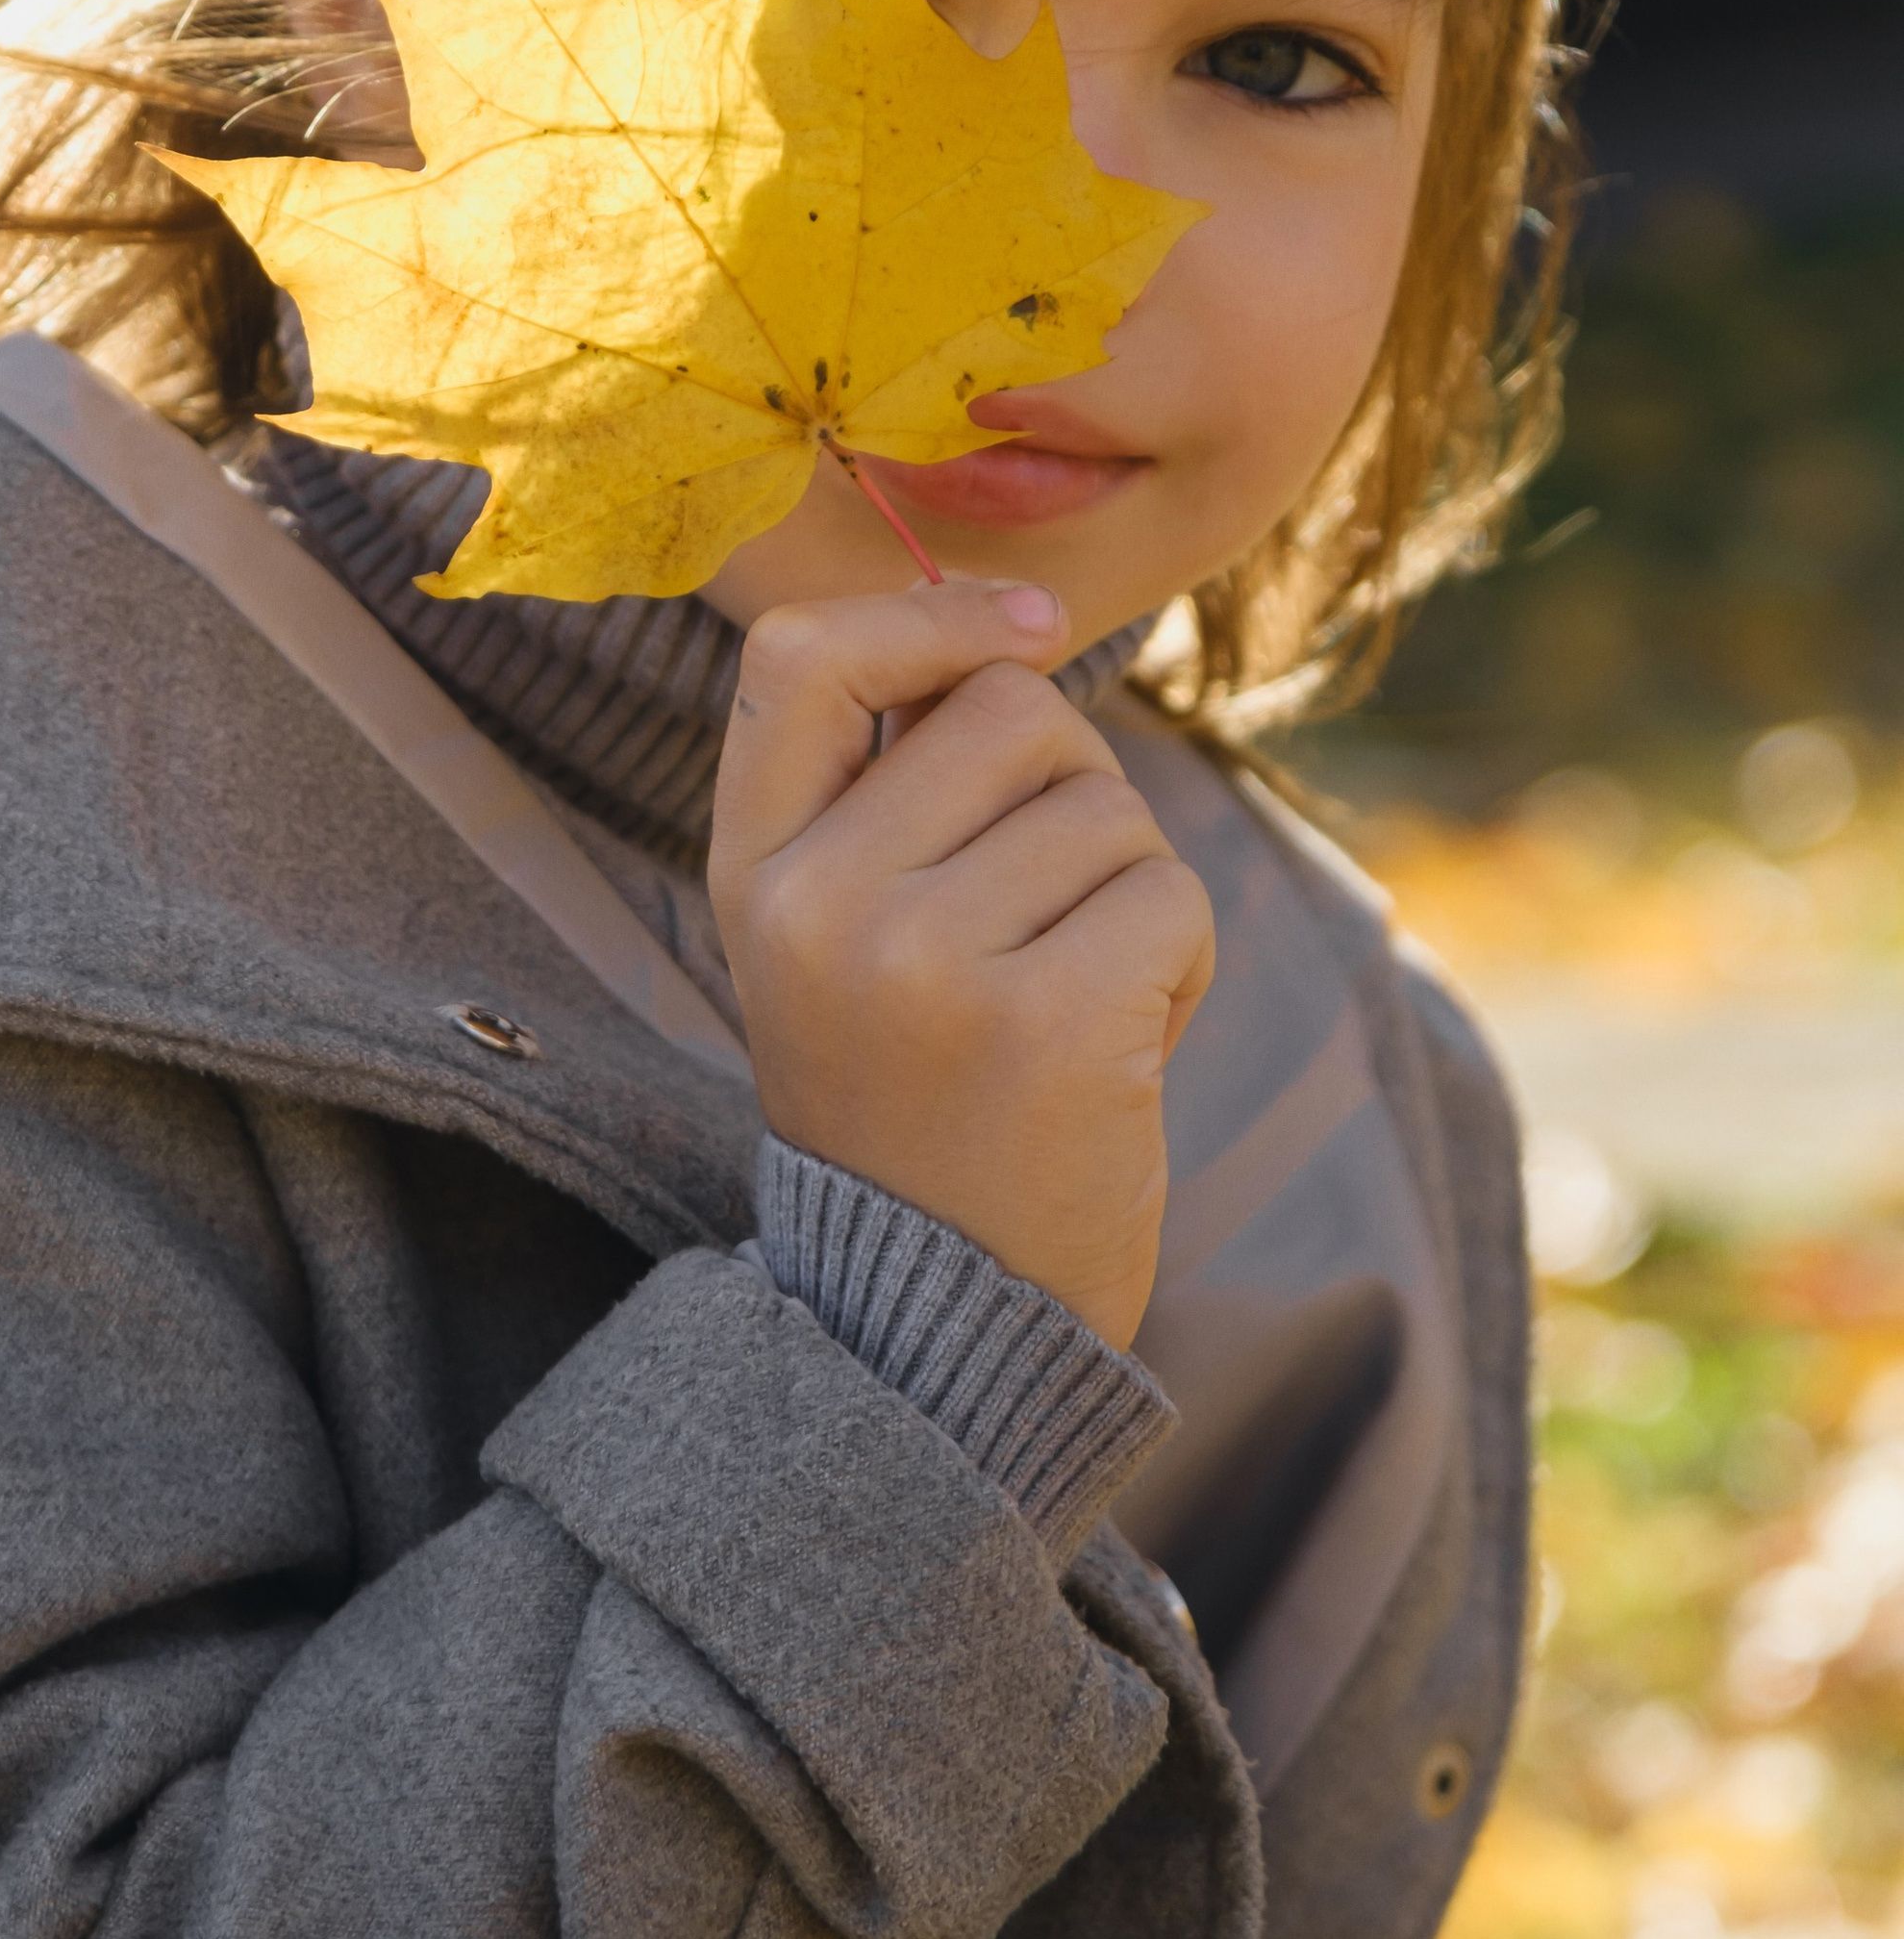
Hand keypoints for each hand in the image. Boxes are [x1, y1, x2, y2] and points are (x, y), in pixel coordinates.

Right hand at [708, 580, 1213, 1348]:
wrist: (941, 1326)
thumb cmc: (925, 1107)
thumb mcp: (842, 946)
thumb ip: (892, 798)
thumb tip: (1015, 628)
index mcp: (753, 876)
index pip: (799, 659)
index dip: (926, 611)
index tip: (1028, 625)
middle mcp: (817, 907)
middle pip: (1007, 713)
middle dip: (1076, 792)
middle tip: (1051, 923)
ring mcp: (923, 963)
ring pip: (1106, 809)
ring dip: (1135, 896)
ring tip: (1076, 1009)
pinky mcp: (1046, 1019)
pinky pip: (1171, 894)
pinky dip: (1185, 963)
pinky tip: (1125, 1051)